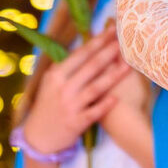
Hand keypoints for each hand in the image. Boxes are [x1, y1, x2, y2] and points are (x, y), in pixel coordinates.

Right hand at [24, 32, 127, 155]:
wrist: (38, 136)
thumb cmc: (48, 106)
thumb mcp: (50, 83)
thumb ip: (65, 67)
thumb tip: (84, 47)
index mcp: (56, 74)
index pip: (81, 54)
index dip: (98, 41)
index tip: (112, 31)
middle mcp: (63, 87)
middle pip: (91, 67)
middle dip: (109, 52)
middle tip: (125, 42)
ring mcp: (70, 105)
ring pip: (96, 87)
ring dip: (114, 75)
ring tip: (129, 65)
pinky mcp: (76, 122)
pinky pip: (94, 111)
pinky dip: (106, 104)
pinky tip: (117, 97)